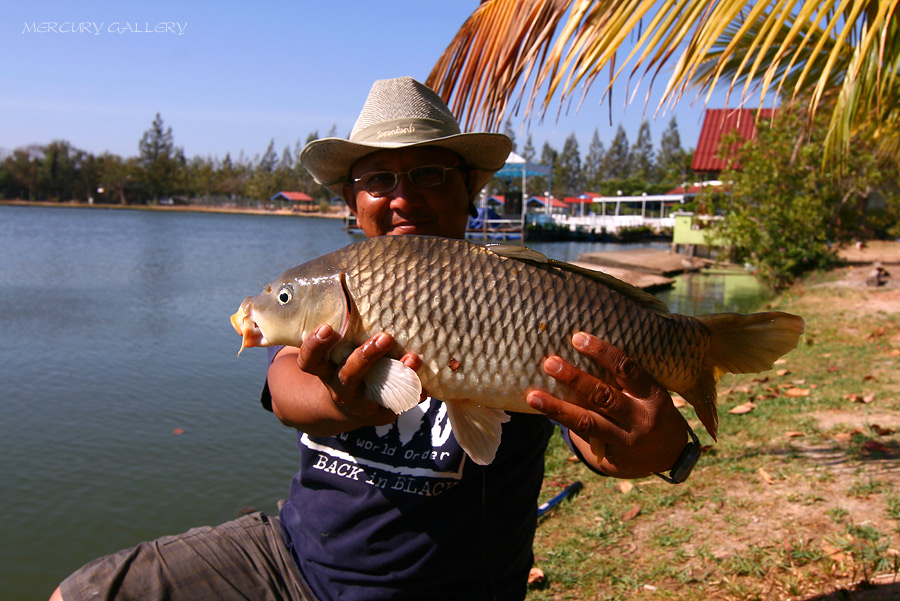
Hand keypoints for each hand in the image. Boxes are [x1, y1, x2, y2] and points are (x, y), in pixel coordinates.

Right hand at [296, 324, 421, 427]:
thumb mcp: (335, 347)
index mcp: (324, 369)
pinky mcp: (383, 413)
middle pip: (348, 374)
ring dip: (396, 373)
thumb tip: (357, 275)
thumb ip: (341, 324)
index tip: (327, 328)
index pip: (310, 361)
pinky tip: (428, 383)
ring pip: (377, 390)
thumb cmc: (342, 360)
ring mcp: (362, 402)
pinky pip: (401, 402)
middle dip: (366, 356)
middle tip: (384, 337)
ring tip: (413, 357)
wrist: (347, 404)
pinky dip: (415, 392)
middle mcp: (340, 387)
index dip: (315, 346)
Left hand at [526, 332, 687, 478]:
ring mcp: (626, 440)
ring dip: (557, 408)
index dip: (602, 352)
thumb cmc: (652, 412)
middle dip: (574, 378)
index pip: (627, 368)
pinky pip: (583, 436)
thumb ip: (625, 378)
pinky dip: (563, 422)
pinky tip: (543, 411)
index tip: (577, 338)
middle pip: (604, 396)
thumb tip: (581, 349)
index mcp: (652, 395)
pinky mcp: (612, 457)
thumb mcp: (650, 393)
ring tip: (533, 396)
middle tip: (549, 362)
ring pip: (587, 422)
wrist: (670, 458)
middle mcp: (640, 418)